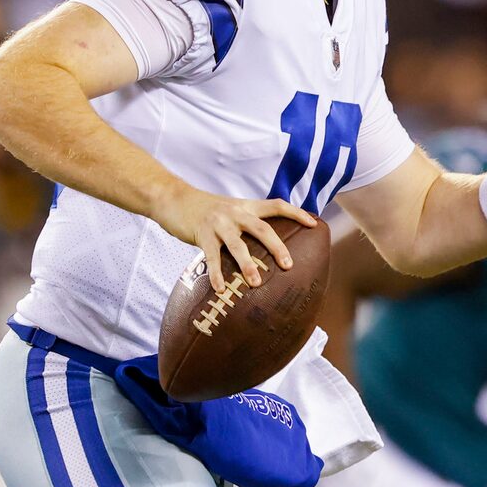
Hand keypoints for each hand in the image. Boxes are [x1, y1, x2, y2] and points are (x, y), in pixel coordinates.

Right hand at [157, 186, 319, 289]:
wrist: (173, 197)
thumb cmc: (202, 209)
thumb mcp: (228, 209)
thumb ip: (244, 222)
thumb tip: (262, 244)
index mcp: (245, 206)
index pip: (276, 205)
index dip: (296, 213)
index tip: (314, 224)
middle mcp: (235, 213)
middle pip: (262, 228)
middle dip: (277, 247)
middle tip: (289, 266)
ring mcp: (218, 223)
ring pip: (238, 245)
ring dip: (247, 265)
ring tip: (255, 283)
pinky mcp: (201, 233)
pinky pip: (211, 256)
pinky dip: (216, 274)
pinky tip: (221, 289)